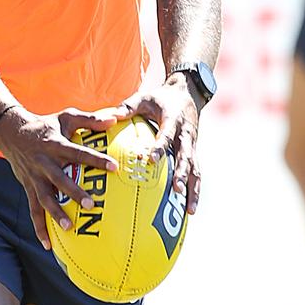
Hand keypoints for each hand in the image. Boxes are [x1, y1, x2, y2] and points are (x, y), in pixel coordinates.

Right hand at [0, 106, 119, 249]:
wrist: (12, 132)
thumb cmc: (46, 125)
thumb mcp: (66, 116)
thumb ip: (90, 119)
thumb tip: (115, 118)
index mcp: (56, 144)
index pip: (78, 152)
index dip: (95, 159)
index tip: (114, 167)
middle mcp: (44, 162)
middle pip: (59, 179)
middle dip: (74, 192)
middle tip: (91, 204)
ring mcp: (34, 176)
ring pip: (44, 197)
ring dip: (55, 213)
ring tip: (69, 227)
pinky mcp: (28, 187)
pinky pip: (33, 210)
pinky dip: (39, 228)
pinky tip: (48, 245)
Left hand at [113, 76, 200, 214]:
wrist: (186, 93)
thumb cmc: (160, 98)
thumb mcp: (144, 98)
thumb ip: (127, 107)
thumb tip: (109, 116)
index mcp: (173, 120)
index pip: (166, 135)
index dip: (160, 147)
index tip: (151, 160)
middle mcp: (185, 135)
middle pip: (187, 156)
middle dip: (183, 173)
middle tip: (176, 189)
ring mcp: (192, 145)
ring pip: (195, 169)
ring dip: (193, 189)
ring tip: (189, 210)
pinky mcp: (193, 153)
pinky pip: (195, 173)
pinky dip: (194, 191)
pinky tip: (189, 209)